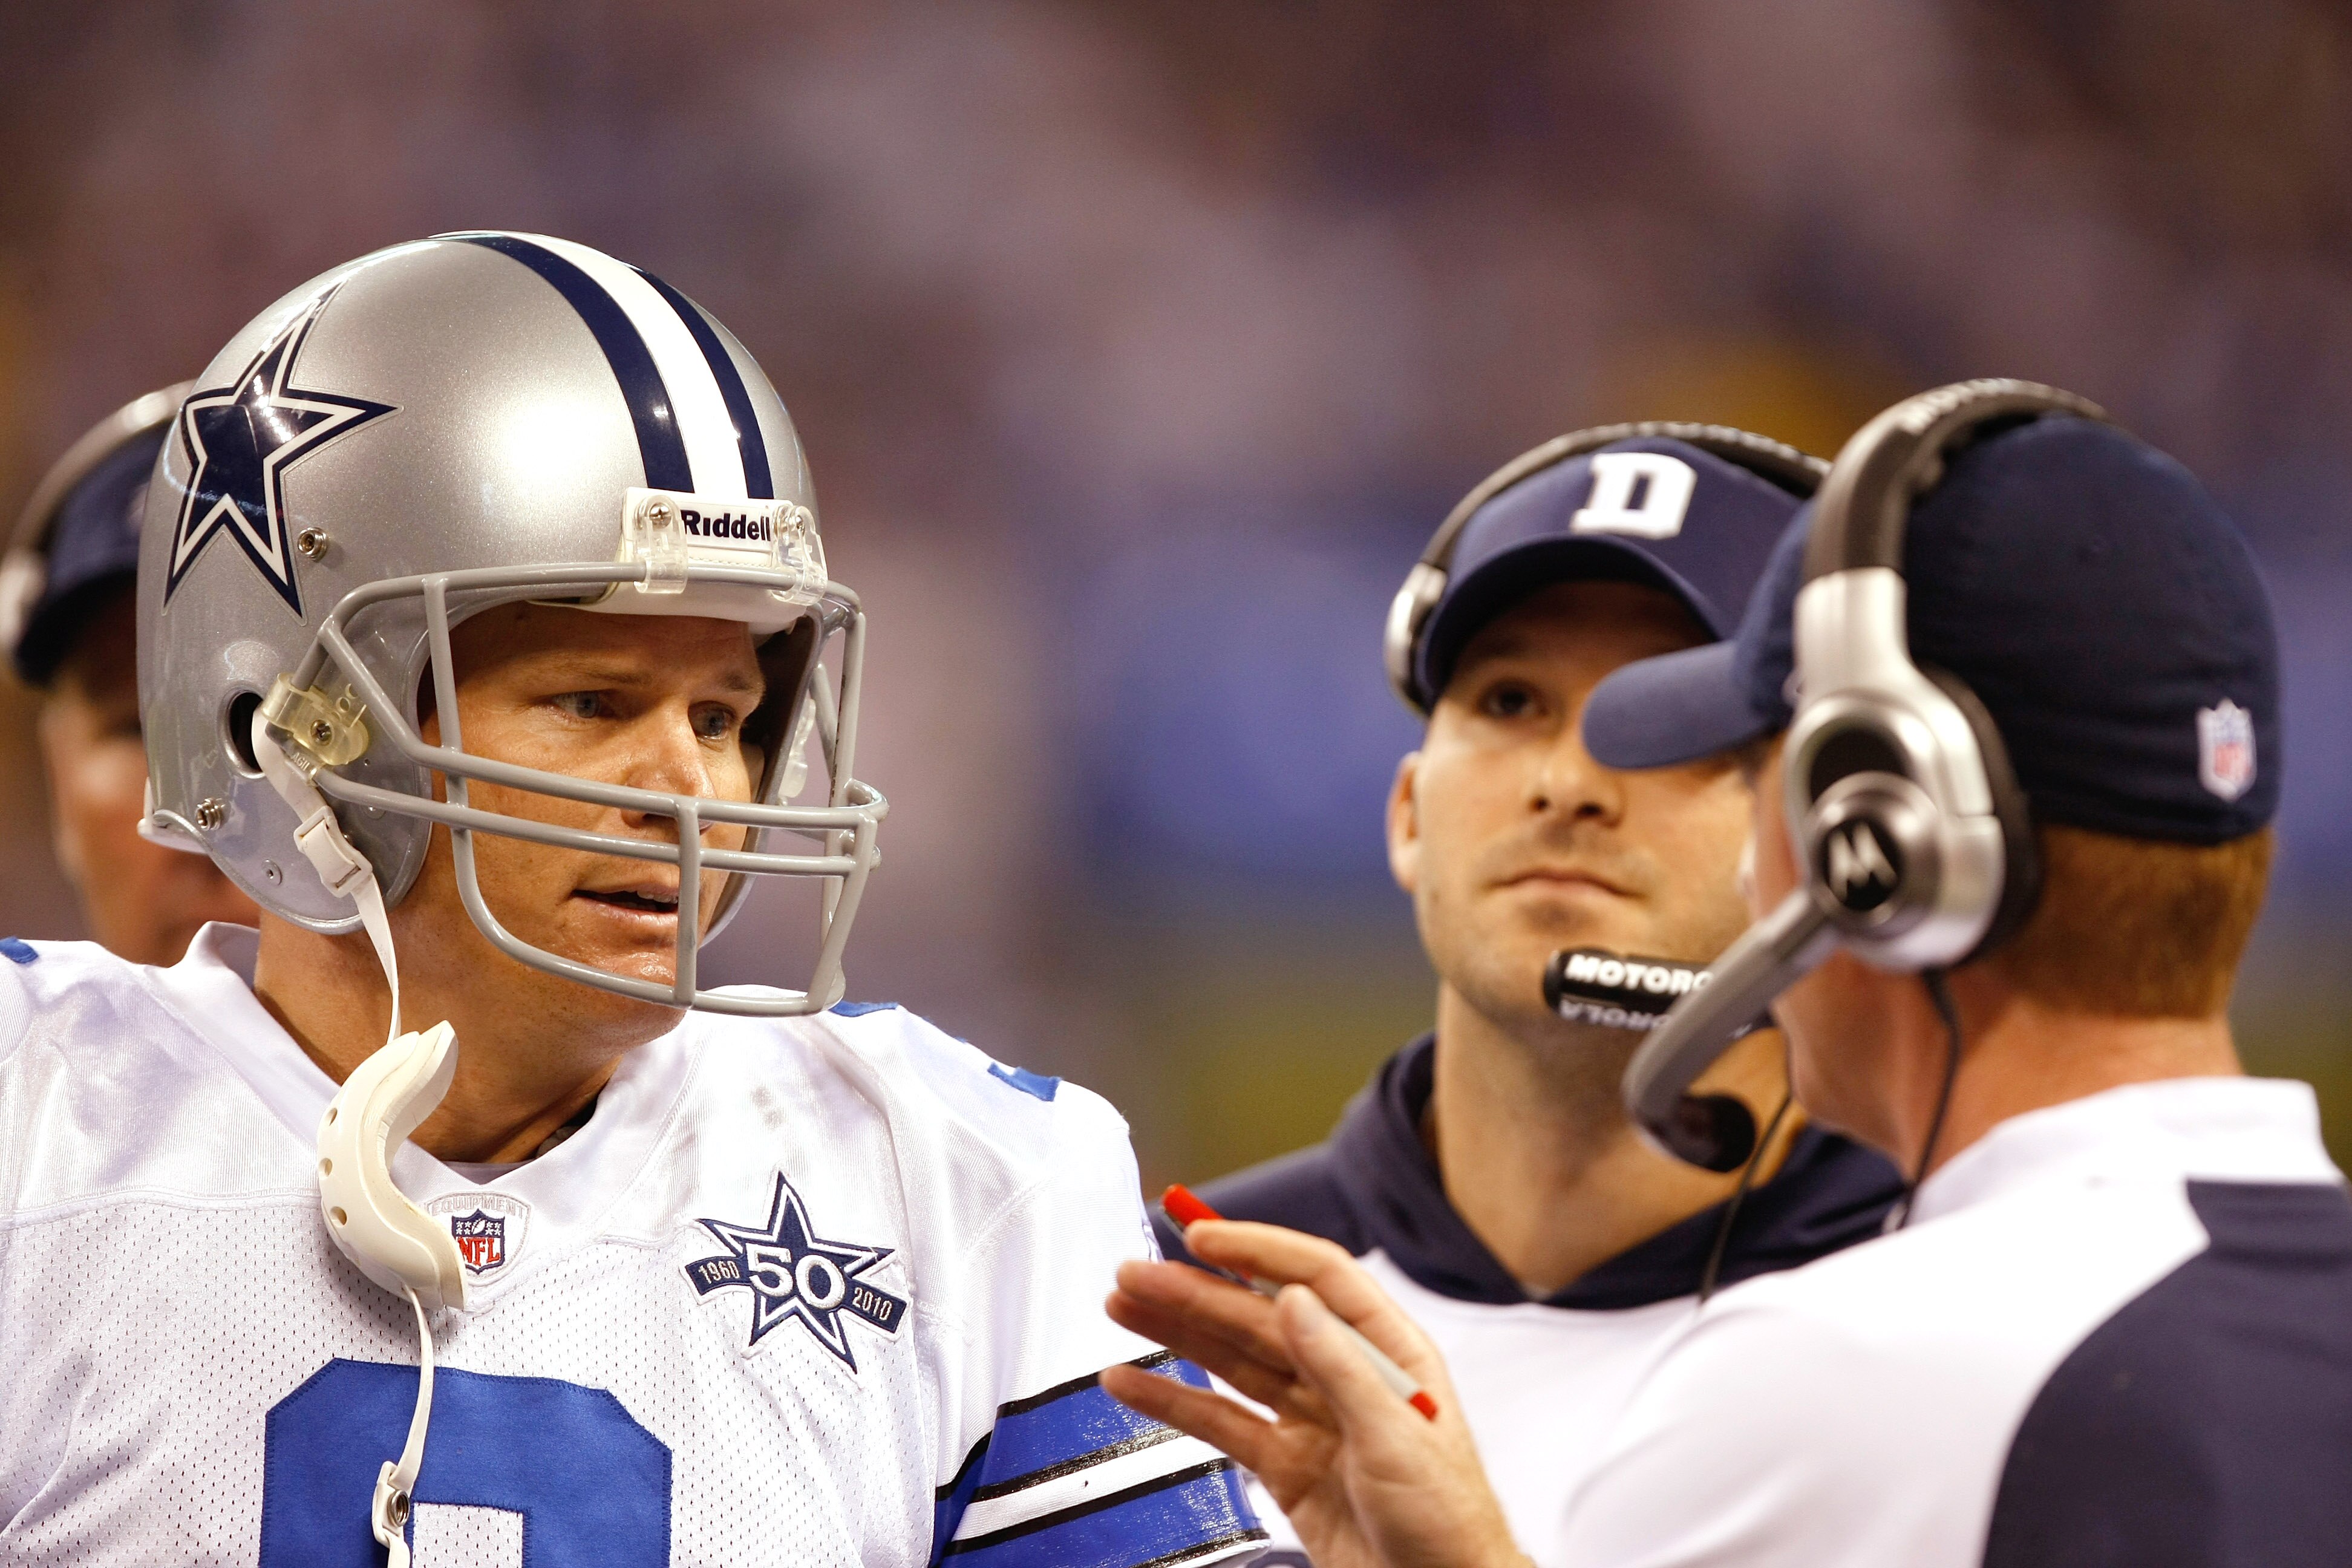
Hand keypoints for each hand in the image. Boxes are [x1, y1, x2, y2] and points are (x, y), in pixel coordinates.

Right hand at [1103, 1220, 1527, 1567]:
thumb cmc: (1448, 1517)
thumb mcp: (1397, 1434)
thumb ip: (1341, 1366)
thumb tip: (1297, 1302)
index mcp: (1386, 1350)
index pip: (1316, 1277)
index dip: (1256, 1251)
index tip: (1203, 1236)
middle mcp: (1343, 1374)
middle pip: (1258, 1316)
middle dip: (1195, 1291)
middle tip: (1137, 1272)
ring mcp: (1310, 1418)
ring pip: (1231, 1361)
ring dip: (1176, 1331)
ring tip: (1124, 1305)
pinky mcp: (1284, 1464)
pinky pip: (1220, 1422)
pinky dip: (1173, 1402)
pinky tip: (1134, 1382)